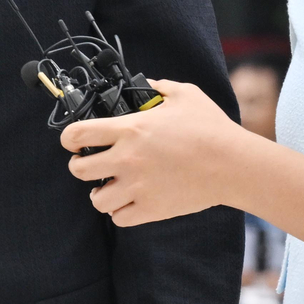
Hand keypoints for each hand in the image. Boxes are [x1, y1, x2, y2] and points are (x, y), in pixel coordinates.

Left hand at [60, 79, 244, 225]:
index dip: (68, 138)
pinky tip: (128, 201)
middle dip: (80, 166)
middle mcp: (128, 159)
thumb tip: (147, 85)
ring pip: (96, 199)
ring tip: (110, 186)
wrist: (234, 165)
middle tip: (90, 163)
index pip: (77, 135)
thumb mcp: (185, 94)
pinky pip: (119, 218)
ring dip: (99, 192)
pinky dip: (120, 211)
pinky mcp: (152, 209)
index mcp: (130, 129)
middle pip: (78, 170)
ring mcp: (138, 187)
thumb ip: (159, 87)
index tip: (73, 141)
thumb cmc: (211, 128)